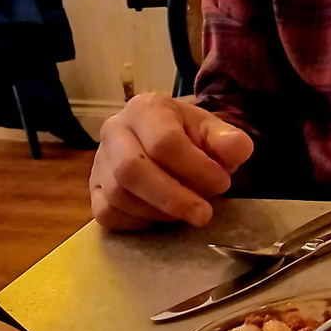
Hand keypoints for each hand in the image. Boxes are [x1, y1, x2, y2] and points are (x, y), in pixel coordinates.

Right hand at [90, 93, 254, 231]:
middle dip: (173, 198)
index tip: (222, 184)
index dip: (195, 169)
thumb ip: (229, 140)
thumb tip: (237, 149)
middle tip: (204, 214)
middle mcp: (114, 130)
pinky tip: (162, 217)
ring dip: (160, 211)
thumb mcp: (214, 131)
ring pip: (119, 195)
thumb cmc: (190, 136)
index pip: (164, 142)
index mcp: (145, 108)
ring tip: (187, 212)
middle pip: (132, 170)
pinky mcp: (94, 189)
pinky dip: (138, 222)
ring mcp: (99, 161)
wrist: (165, 139)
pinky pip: (107, 214)